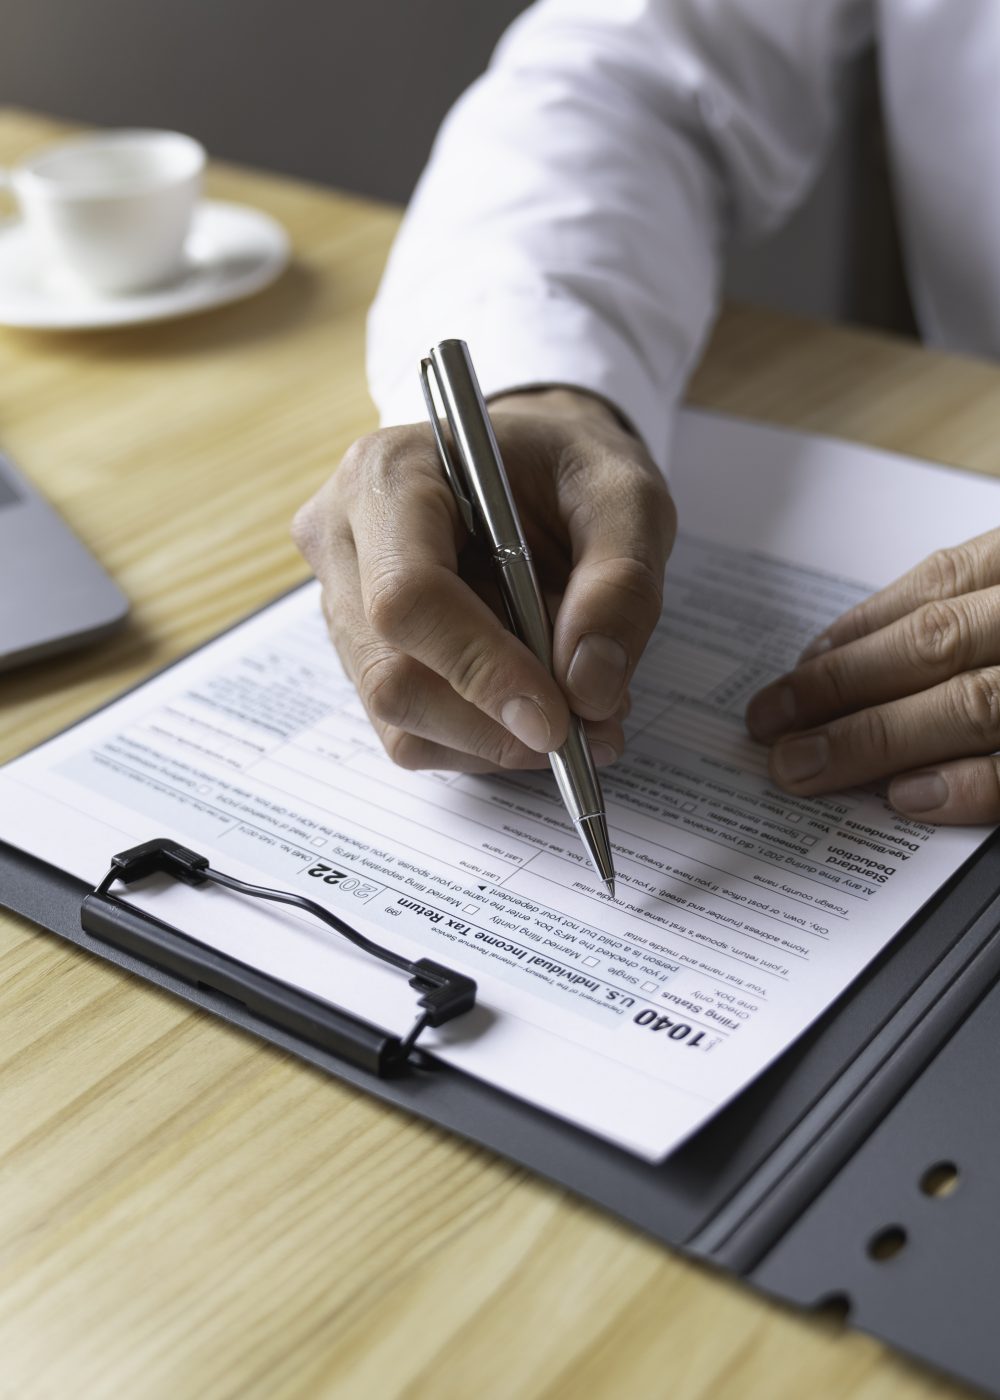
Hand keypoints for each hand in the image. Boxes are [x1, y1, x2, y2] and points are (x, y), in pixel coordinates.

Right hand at [292, 388, 674, 771]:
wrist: (535, 465)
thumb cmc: (569, 467)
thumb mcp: (627, 495)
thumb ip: (621, 582)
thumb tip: (589, 689)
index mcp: (390, 474)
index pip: (407, 596)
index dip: (481, 669)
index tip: (557, 717)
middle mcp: (344, 540)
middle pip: (392, 674)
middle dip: (496, 721)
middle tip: (590, 729)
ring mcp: (341, 603)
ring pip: (399, 716)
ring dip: (497, 738)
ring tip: (579, 710)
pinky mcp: (361, 653)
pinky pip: (411, 730)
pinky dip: (483, 740)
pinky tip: (534, 704)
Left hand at [746, 530, 999, 821]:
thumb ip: (964, 613)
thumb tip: (848, 654)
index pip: (938, 586)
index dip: (858, 630)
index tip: (793, 669)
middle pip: (934, 644)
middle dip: (839, 686)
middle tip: (768, 724)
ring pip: (970, 704)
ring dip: (876, 739)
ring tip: (803, 767)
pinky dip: (966, 783)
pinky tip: (903, 797)